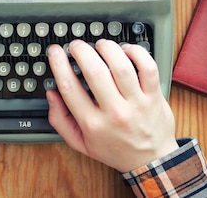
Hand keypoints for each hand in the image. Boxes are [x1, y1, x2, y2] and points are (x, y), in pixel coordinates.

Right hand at [46, 39, 178, 172]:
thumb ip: (60, 120)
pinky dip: (136, 52)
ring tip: (101, 45)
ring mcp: (136, 103)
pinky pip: (147, 67)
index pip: (70, 87)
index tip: (56, 52)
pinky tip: (126, 51)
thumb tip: (52, 94)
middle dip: (82, 51)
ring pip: (121, 66)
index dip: (59, 64)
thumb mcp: (80, 143)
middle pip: (94, 72)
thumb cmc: (115, 149)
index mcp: (92, 124)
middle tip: (77, 45)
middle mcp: (114, 112)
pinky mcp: (154, 96)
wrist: (150, 161)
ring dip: (108, 48)